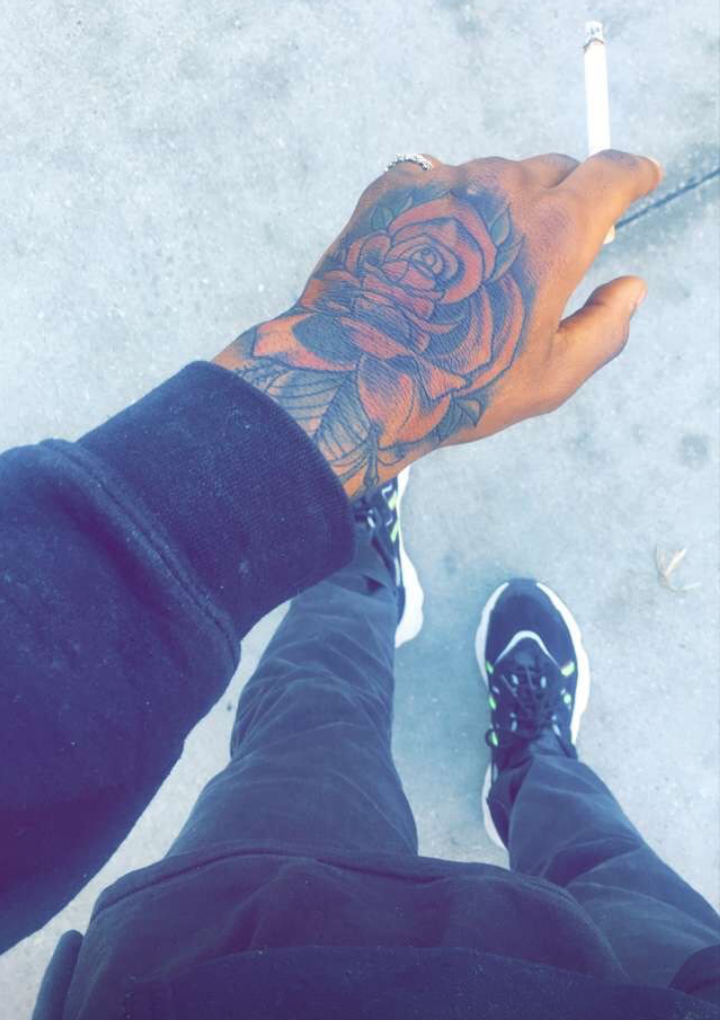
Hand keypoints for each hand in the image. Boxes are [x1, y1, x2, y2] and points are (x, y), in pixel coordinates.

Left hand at [213, 150, 662, 500]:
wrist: (350, 380)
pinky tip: (432, 263)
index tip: (638, 180)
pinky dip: (451, 209)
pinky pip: (442, 183)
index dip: (632, 175)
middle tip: (546, 253)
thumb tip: (631, 287)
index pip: (612, 174)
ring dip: (502, 208)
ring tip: (474, 276)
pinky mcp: (395, 188)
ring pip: (495, 177)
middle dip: (566, 201)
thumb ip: (605, 329)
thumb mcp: (548, 379)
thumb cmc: (456, 388)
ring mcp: (445, 182)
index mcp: (553, 234)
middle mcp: (502, 192)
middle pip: (555, 171)